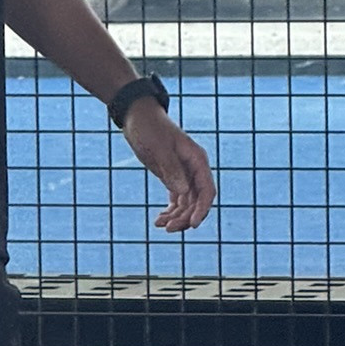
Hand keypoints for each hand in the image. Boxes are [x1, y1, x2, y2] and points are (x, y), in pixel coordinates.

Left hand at [121, 102, 215, 231]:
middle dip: (186, 217)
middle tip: (168, 228)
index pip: (207, 190)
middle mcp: (194, 169)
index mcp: (197, 160)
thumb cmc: (149, 128)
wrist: (137, 117)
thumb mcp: (158, 148)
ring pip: (187, 203)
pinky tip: (159, 219)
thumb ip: (171, 169)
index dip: (202, 209)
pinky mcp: (172, 177)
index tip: (192, 225)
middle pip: (197, 201)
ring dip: (177, 217)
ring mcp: (184, 174)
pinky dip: (170, 211)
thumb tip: (183, 192)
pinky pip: (177, 199)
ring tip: (160, 225)